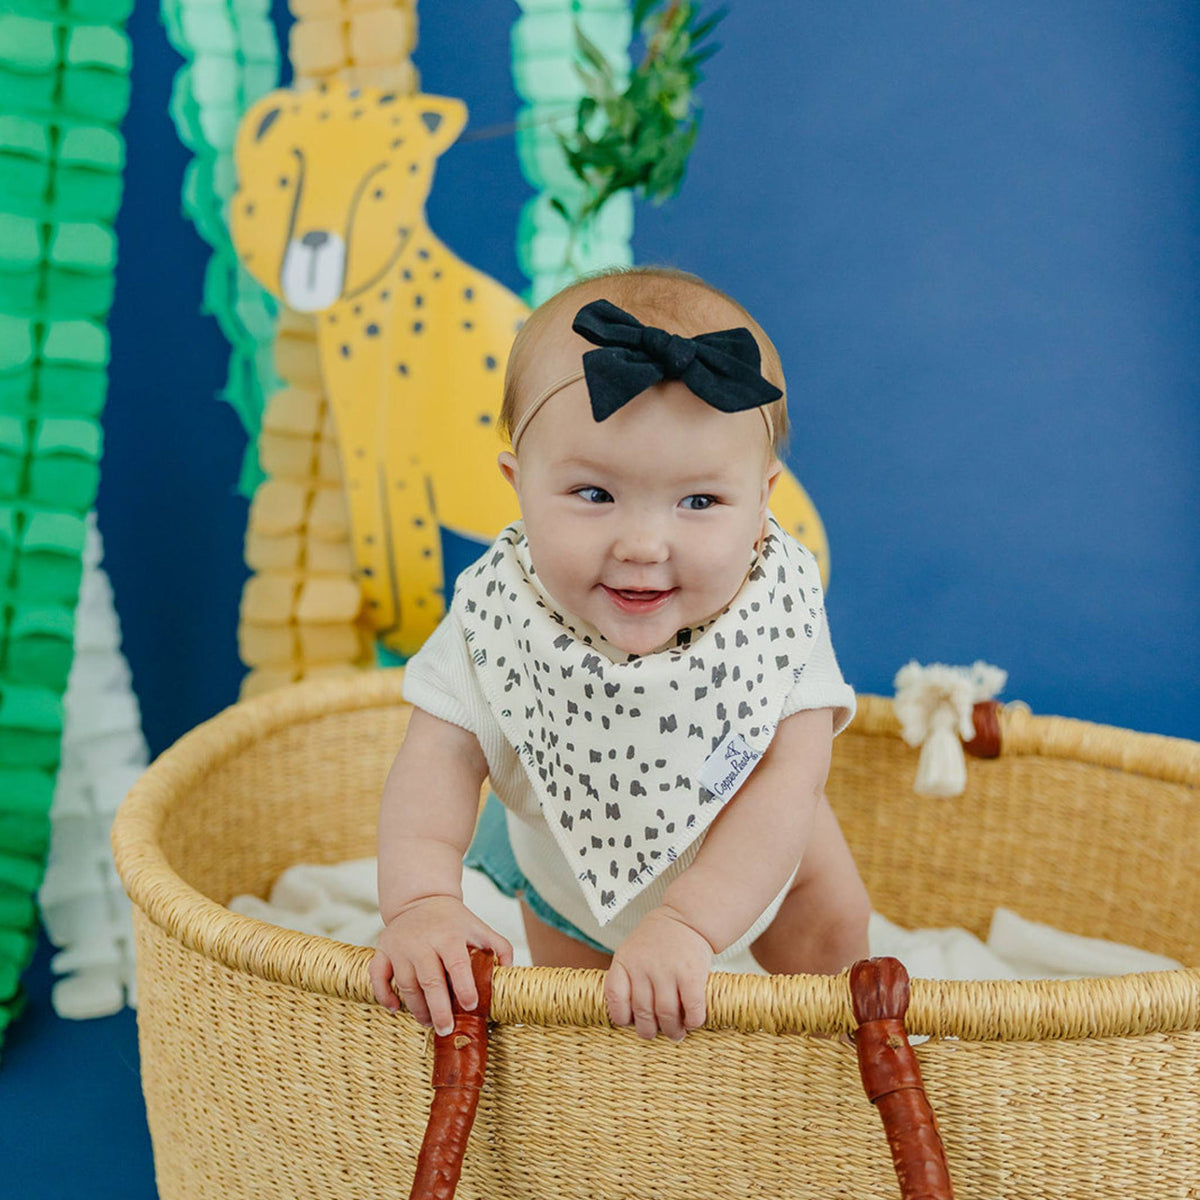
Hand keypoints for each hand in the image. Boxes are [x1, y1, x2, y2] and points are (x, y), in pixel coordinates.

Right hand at [370, 895, 512, 1033]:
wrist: (421, 900)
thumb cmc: (453, 920)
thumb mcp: (479, 928)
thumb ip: (499, 947)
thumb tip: (510, 972)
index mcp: (449, 936)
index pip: (457, 964)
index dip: (464, 987)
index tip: (470, 1006)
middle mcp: (422, 942)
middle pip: (430, 981)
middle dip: (439, 1009)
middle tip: (446, 1030)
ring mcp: (400, 947)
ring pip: (406, 985)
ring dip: (417, 1008)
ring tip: (429, 1022)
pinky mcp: (382, 951)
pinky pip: (377, 977)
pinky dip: (384, 995)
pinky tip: (395, 1009)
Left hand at [604, 906, 713, 1040]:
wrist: (686, 917)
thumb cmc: (658, 940)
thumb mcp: (632, 951)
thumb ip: (629, 978)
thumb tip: (632, 1019)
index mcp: (624, 961)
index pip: (614, 997)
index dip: (621, 1016)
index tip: (630, 1022)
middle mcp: (643, 967)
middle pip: (642, 1012)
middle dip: (649, 1030)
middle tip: (655, 1033)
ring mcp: (667, 971)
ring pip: (666, 1015)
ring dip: (672, 1031)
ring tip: (676, 1033)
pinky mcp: (691, 975)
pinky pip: (691, 1009)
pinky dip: (692, 1021)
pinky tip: (692, 1021)